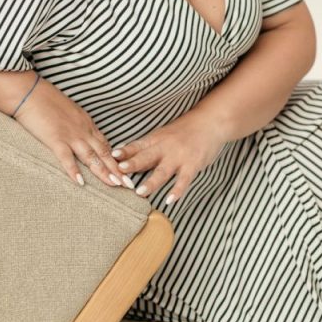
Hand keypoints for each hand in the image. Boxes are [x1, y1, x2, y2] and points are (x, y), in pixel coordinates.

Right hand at [12, 73, 135, 191]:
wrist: (29, 91)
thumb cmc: (44, 99)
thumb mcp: (66, 110)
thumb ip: (74, 123)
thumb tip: (77, 134)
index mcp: (85, 122)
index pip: (104, 144)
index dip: (115, 159)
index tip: (124, 170)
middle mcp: (82, 129)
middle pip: (103, 152)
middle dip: (117, 169)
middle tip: (129, 184)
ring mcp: (70, 134)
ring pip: (91, 156)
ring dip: (104, 172)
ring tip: (115, 185)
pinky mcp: (55, 138)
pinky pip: (66, 158)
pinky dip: (74, 171)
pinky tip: (81, 183)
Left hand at [110, 109, 226, 205]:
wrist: (210, 122)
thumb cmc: (185, 130)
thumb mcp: (164, 134)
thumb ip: (147, 147)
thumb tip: (124, 154)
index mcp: (156, 139)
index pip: (137, 146)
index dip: (125, 151)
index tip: (111, 156)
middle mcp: (165, 147)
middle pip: (146, 157)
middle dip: (133, 164)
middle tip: (120, 171)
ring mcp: (179, 156)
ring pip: (162, 171)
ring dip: (151, 182)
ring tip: (140, 192)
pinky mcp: (193, 164)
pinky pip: (184, 180)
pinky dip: (177, 190)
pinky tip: (170, 200)